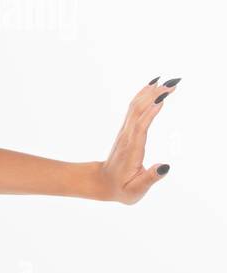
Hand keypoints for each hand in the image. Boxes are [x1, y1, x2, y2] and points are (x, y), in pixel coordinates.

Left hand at [97, 76, 179, 204]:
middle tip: (172, 84)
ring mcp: (126, 132)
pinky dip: (143, 97)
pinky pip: (134, 110)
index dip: (150, 114)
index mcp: (132, 150)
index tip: (161, 99)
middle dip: (154, 96)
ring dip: (149, 93)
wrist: (101, 183)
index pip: (140, 128)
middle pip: (138, 112)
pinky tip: (152, 88)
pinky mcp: (127, 130)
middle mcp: (127, 137)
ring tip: (166, 82)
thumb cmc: (120, 188)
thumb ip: (150, 178)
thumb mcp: (135, 190)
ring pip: (135, 108)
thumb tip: (165, 167)